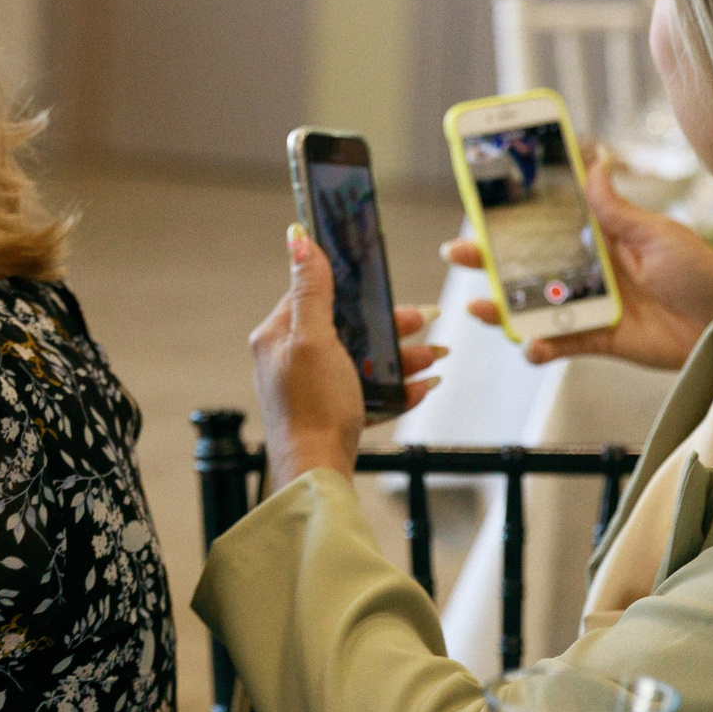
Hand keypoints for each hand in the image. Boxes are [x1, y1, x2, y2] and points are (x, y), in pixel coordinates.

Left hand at [252, 226, 444, 485]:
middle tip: (424, 321)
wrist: (316, 473)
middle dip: (390, 326)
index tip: (384, 288)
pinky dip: (394, 388)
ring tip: (434, 356)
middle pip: (347, 327)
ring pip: (363, 359)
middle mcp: (289, 358)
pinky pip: (367, 390)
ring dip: (401, 356)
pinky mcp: (329, 410)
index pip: (314, 295)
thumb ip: (311, 291)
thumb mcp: (314, 339)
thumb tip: (298, 239)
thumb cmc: (312, 408)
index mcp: (278, 336)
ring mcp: (310, 386)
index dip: (353, 290)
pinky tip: (421, 386)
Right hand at [440, 154, 712, 369]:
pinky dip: (540, 347)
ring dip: (502, 309)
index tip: (478, 202)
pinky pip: (559, 343)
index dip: (512, 215)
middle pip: (525, 265)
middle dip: (487, 260)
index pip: (546, 223)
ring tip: (480, 309)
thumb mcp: (658, 233)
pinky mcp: (597, 339)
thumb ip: (616, 209)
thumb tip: (596, 162)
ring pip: (532, 306)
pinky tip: (532, 345)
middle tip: (456, 252)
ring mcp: (588, 307)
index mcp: (598, 238)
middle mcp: (586, 272)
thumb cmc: (701, 271)